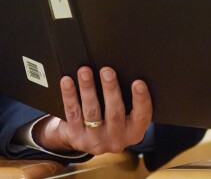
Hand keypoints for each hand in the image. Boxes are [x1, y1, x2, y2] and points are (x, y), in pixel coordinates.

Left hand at [31, 66, 152, 154]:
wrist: (87, 140)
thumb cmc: (113, 118)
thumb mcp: (127, 115)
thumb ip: (129, 100)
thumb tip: (126, 70)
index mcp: (134, 132)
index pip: (142, 116)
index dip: (142, 100)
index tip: (138, 82)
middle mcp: (116, 140)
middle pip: (115, 113)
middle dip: (111, 89)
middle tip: (107, 71)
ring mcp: (96, 140)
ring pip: (92, 112)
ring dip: (88, 89)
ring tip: (85, 71)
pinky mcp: (77, 137)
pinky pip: (73, 113)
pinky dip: (70, 95)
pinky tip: (67, 81)